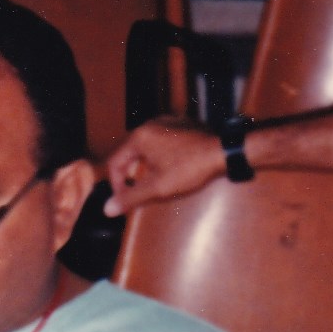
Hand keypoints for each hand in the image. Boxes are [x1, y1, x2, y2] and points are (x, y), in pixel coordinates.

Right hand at [100, 118, 225, 216]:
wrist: (224, 152)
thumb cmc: (191, 169)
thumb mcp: (157, 188)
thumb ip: (130, 198)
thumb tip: (107, 209)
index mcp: (139, 137)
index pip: (115, 163)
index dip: (116, 185)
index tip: (124, 200)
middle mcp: (150, 125)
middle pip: (129, 154)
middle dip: (130, 176)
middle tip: (137, 194)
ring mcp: (167, 122)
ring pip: (145, 148)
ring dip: (144, 167)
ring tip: (153, 184)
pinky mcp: (181, 125)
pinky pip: (161, 142)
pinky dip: (159, 157)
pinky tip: (169, 170)